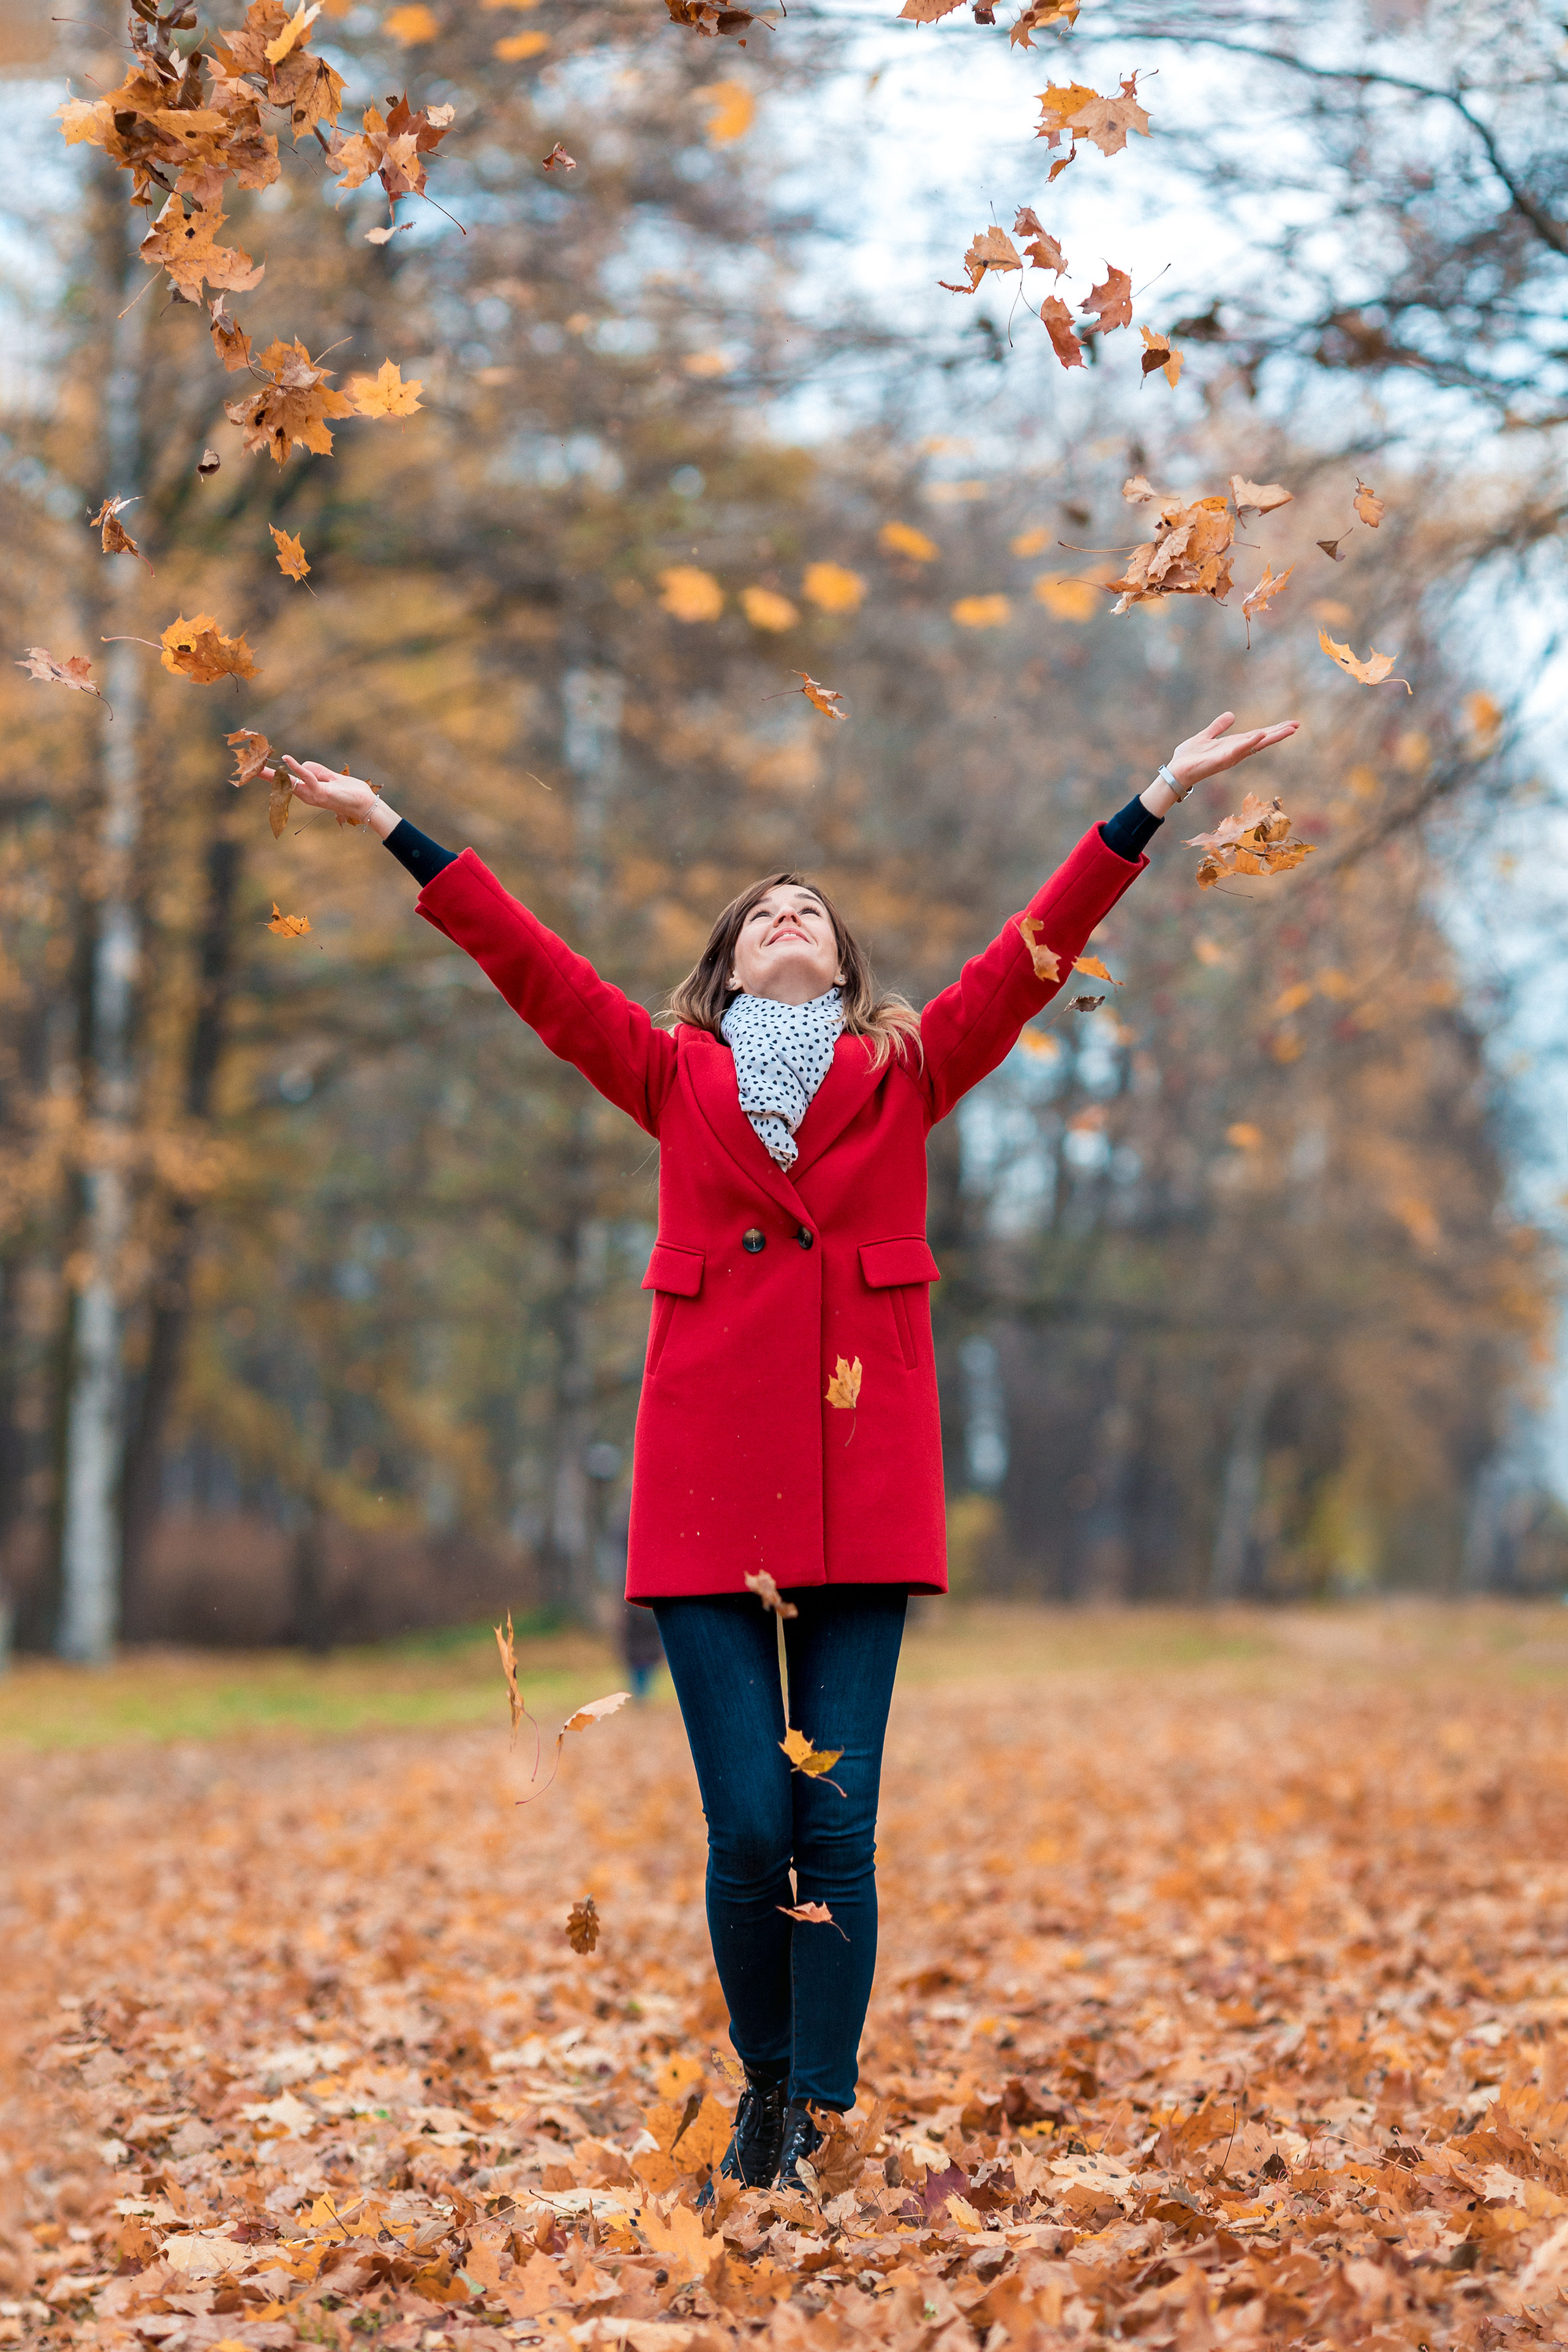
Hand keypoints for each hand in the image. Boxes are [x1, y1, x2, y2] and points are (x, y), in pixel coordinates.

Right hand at [267, 757, 399, 837]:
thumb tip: (302, 764)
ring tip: (262, 767)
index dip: (272, 776)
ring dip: (278, 773)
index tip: (257, 769)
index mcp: (309, 791)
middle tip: (249, 769)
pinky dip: (297, 768)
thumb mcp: (332, 778)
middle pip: (283, 784)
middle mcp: (307, 795)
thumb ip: (317, 771)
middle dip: (266, 776)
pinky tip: (288, 760)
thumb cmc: (351, 792)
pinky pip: (306, 778)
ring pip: (290, 782)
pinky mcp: (321, 793)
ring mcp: (313, 795)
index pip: (287, 782)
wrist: (366, 804)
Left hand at [1170, 710, 1298, 790]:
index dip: (1274, 730)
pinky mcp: (1222, 760)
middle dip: (1279, 733)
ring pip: (1256, 744)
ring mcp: (1231, 756)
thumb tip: (1231, 715)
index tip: (1290, 724)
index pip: (1258, 736)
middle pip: (1262, 740)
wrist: (1176, 771)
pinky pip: (1238, 750)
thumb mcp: (1206, 736)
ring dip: (1272, 736)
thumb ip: (1218, 726)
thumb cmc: (1189, 757)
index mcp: (1233, 745)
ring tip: (1289, 729)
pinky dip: (1250, 742)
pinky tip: (1260, 734)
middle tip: (1297, 725)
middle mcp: (1236, 751)